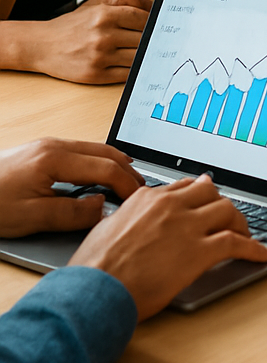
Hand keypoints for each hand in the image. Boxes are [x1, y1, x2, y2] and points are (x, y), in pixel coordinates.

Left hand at [0, 138, 142, 237]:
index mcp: (55, 159)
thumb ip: (70, 213)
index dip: (127, 184)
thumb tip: (101, 208)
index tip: (137, 200)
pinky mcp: (41, 150)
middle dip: (127, 169)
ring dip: (114, 163)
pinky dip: (98, 161)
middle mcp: (55, 145)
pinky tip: (99, 174)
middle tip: (141, 188)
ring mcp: (48, 145)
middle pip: (105, 152)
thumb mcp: (29, 217)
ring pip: (94, 149)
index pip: (106, 168)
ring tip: (127, 180)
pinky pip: (81, 151)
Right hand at [1, 0, 150, 83]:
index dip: (155, 22)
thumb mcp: (98, 5)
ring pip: (138, 57)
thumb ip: (127, 3)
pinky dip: (136, 70)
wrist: (42, 45)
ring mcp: (99, 56)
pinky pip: (127, 74)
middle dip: (154, 40)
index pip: (143, 18)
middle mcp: (103, 35)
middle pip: (143, 38)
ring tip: (153, 54)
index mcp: (104, 14)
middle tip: (164, 41)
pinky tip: (139, 65)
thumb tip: (156, 11)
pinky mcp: (96, 75)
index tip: (164, 26)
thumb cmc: (74, 25)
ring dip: (147, 56)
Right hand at [69, 174, 266, 319]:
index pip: (186, 186)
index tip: (207, 199)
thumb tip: (135, 209)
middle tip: (228, 218)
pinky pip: (236, 243)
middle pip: (211, 193)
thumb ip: (130, 213)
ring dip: (240, 223)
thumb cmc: (93, 268)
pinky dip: (254, 248)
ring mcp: (187, 227)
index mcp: (148, 198)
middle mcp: (172, 206)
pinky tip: (263, 254)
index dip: (201, 194)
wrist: (93, 291)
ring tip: (245, 234)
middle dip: (222, 204)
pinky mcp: (199, 252)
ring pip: (227, 211)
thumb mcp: (107, 226)